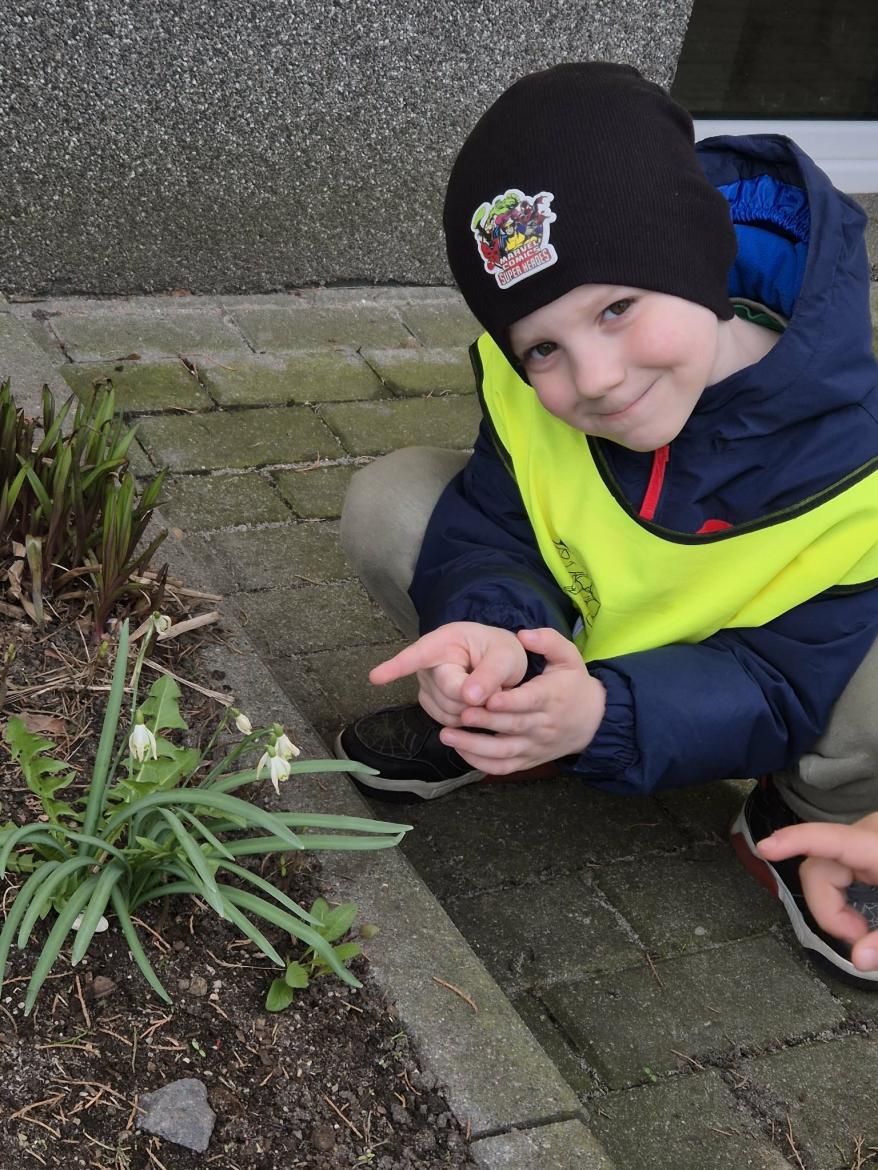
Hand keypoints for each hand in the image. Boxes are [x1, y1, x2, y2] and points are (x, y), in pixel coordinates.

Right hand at [369, 621, 527, 726]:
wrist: (498, 661)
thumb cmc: (500, 652)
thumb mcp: (506, 656)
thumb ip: (491, 674)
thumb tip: (469, 697)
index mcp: (445, 641)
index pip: (417, 655)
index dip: (396, 667)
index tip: (375, 677)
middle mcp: (429, 663)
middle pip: (449, 692)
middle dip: (477, 696)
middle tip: (498, 685)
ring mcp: (427, 685)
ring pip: (449, 712)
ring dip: (474, 709)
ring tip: (486, 692)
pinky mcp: (431, 704)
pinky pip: (449, 723)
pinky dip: (468, 719)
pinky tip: (475, 703)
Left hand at [439, 627, 605, 772]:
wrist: (593, 722)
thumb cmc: (574, 684)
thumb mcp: (570, 657)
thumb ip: (548, 641)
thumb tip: (523, 634)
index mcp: (552, 697)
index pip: (530, 701)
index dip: (510, 702)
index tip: (488, 698)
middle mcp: (543, 725)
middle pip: (512, 727)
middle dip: (485, 723)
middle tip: (460, 714)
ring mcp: (535, 746)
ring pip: (504, 752)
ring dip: (474, 746)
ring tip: (447, 735)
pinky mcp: (528, 760)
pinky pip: (503, 767)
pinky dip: (480, 763)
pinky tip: (459, 750)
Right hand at [758, 811, 877, 970]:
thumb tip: (858, 961)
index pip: (831, 839)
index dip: (796, 841)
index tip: (766, 848)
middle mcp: (869, 835)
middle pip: (820, 866)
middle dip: (827, 907)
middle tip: (856, 938)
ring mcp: (866, 838)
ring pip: (823, 869)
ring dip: (832, 903)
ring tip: (859, 928)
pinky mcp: (866, 846)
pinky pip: (835, 867)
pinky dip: (838, 893)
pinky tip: (857, 912)